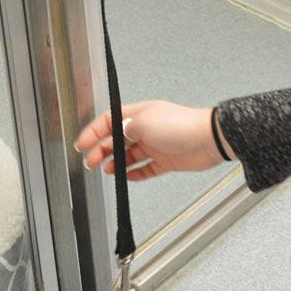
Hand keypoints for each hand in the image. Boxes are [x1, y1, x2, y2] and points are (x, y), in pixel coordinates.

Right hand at [73, 101, 233, 182]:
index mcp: (139, 114)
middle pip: (117, 140)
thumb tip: (116, 136)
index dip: (93, 132)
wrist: (208, 139)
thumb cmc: (180, 126)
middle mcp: (146, 128)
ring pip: (129, 155)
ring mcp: (156, 144)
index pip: (109, 121)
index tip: (81, 144)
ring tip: (106, 170)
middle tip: (90, 162)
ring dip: (116, 163)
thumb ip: (125, 130)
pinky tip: (126, 177)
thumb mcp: (143, 123)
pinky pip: (146, 168)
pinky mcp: (166, 160)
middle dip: (101, 150)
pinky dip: (135, 174)